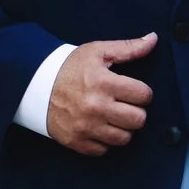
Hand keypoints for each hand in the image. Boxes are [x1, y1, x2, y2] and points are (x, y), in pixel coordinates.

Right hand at [47, 34, 158, 156]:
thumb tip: (153, 39)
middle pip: (138, 120)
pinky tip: (99, 127)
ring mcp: (86, 127)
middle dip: (135, 111)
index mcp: (104, 83)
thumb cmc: (69, 67)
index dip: (141, 92)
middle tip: (123, 104)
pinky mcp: (77, 141)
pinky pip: (104, 150)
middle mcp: (96, 107)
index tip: (131, 90)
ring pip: (124, 138)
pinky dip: (104, 140)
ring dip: (122, 128)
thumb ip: (128, 48)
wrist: (35, 85)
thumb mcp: (97, 52)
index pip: (144, 95)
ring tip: (112, 116)